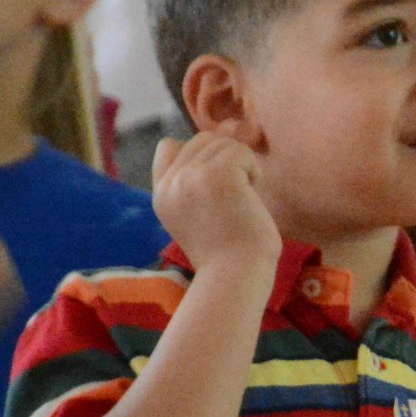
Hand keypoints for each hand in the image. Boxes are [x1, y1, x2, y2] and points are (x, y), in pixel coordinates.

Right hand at [152, 132, 279, 277]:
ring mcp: (190, 177)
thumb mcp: (196, 215)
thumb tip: (223, 140)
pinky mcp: (216, 175)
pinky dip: (253, 170)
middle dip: (226, 160)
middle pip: (202, 140)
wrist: (236, 276)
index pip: (169, 147)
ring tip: (243, 198)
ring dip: (242, 166)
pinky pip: (241, 151)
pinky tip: (252, 194)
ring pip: (223, 143)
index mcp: (161, 194)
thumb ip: (195, 182)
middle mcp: (170, 183)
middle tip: (236, 195)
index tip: (216, 184)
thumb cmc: (228, 253)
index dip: (198, 155)